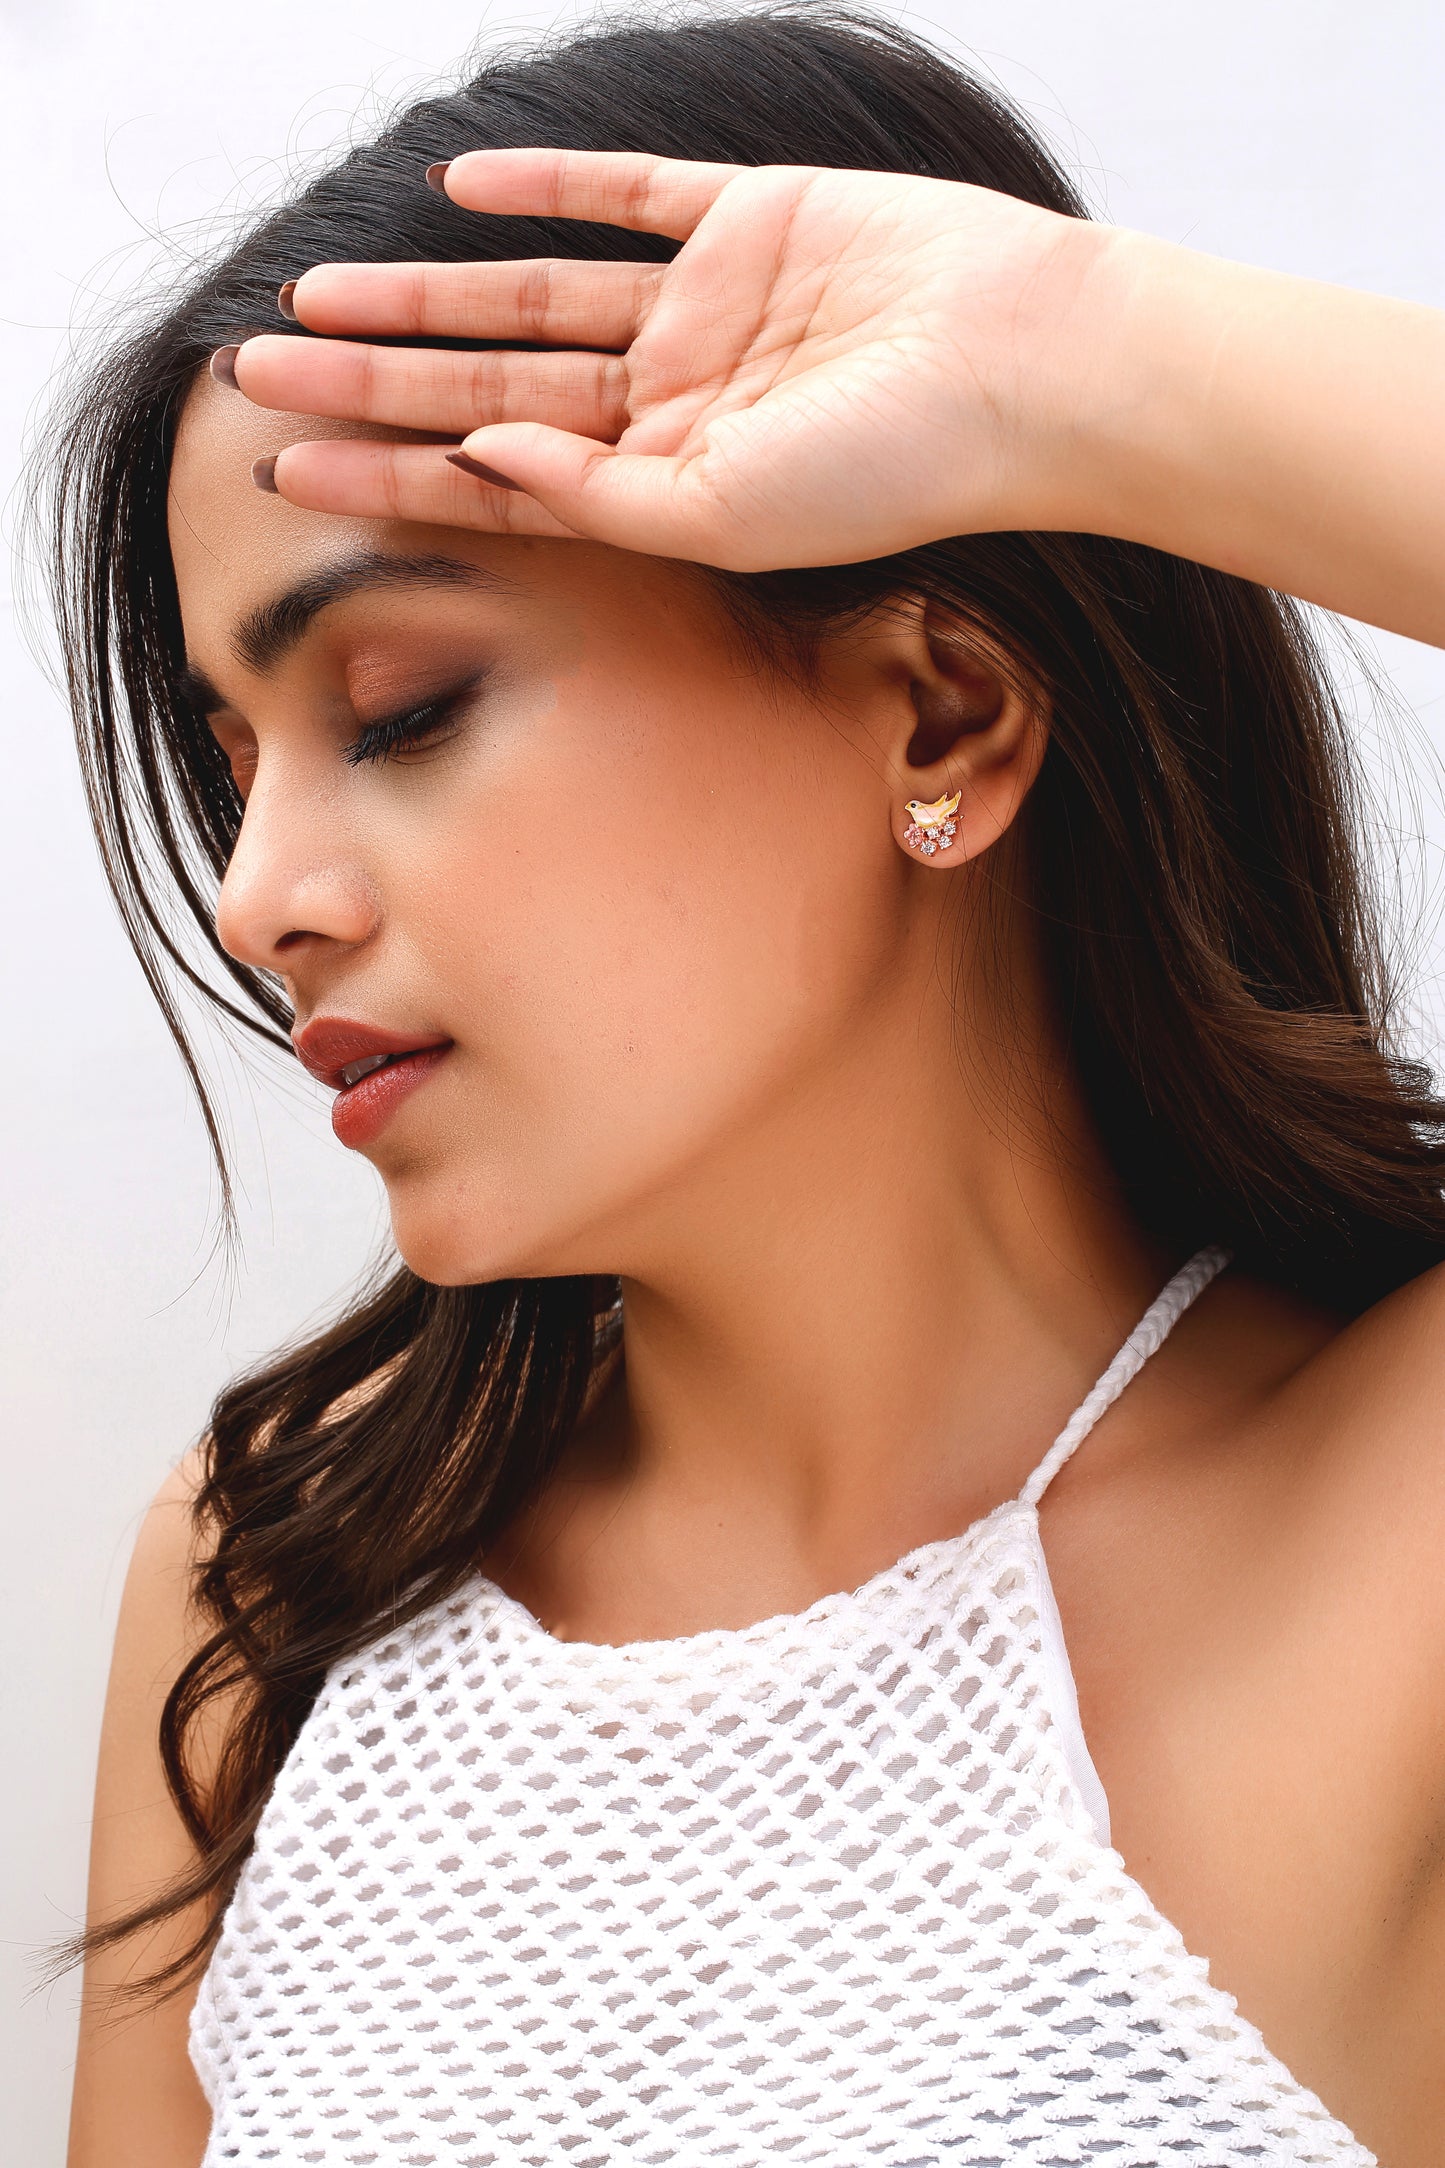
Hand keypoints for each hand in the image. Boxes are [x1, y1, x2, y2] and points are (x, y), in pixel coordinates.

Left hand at [225, 148, 1120, 569]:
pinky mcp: (750, 220)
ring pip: (529, 299)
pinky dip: (547, 186)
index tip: (286, 466)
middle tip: (257, 371)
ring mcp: (707, 308)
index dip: (388, 472)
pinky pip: (627, 195)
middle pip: (487, 387)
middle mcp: (674, 400)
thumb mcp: (726, 516)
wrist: (1027, 365)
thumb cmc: (894, 466)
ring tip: (316, 296)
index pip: (496, 478)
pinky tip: (458, 195)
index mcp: (667, 484)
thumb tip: (478, 463)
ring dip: (425, 297)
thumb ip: (599, 498)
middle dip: (372, 383)